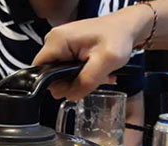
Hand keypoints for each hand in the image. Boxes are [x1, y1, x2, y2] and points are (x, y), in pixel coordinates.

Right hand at [32, 6, 150, 100]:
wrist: (127, 28)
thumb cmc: (118, 38)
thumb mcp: (105, 62)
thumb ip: (86, 81)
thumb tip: (69, 95)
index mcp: (57, 41)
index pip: (40, 72)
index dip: (56, 85)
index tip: (77, 85)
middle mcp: (54, 42)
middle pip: (51, 75)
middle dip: (73, 83)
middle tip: (95, 78)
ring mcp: (61, 45)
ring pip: (61, 75)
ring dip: (81, 80)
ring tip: (100, 74)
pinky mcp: (68, 49)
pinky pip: (68, 70)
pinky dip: (83, 74)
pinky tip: (97, 71)